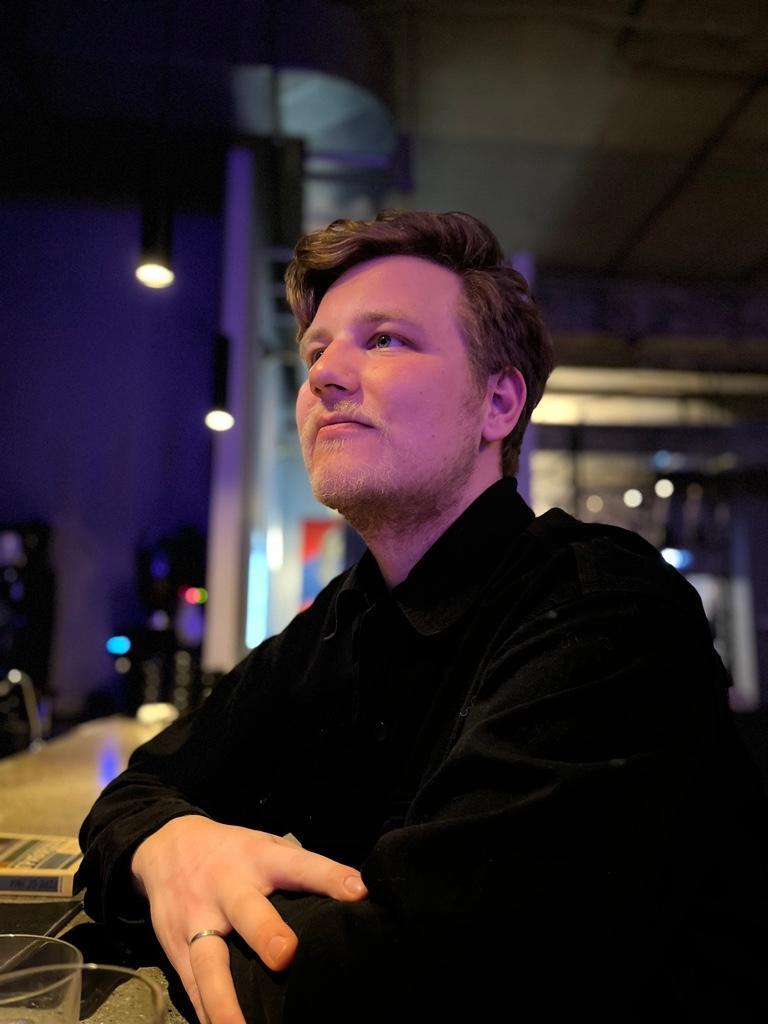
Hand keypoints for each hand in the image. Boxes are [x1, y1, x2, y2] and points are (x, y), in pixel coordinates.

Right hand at [131, 815, 367, 1023]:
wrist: (167, 844)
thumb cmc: (233, 850)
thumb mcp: (264, 845)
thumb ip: (299, 868)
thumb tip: (354, 895)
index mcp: (259, 859)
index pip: (299, 864)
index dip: (328, 876)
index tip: (358, 891)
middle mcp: (229, 888)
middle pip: (248, 912)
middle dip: (266, 934)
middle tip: (286, 956)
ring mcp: (199, 919)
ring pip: (210, 962)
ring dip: (225, 998)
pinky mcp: (176, 947)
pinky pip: (191, 986)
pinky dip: (206, 1014)